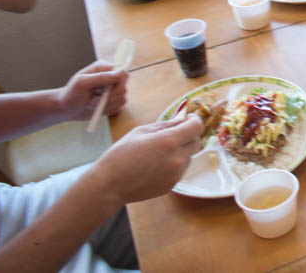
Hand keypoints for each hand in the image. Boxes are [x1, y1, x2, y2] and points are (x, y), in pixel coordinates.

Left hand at [57, 61, 128, 120]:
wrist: (66, 109)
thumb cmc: (70, 94)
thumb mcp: (81, 84)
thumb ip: (100, 77)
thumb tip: (118, 74)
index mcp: (103, 69)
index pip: (122, 73)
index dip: (119, 84)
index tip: (109, 93)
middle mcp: (110, 78)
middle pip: (124, 87)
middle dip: (111, 97)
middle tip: (97, 100)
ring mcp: (112, 90)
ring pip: (122, 98)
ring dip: (107, 105)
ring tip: (93, 104)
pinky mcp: (112, 101)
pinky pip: (119, 107)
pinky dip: (108, 110)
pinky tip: (97, 108)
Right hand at [83, 114, 203, 204]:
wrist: (109, 186)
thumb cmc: (120, 155)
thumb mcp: (141, 132)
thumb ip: (165, 124)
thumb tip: (181, 119)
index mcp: (169, 142)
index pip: (197, 127)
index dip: (194, 121)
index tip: (188, 119)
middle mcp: (177, 159)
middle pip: (196, 142)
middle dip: (188, 135)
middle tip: (173, 134)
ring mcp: (176, 174)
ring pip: (189, 156)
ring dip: (181, 151)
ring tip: (159, 152)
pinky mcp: (172, 185)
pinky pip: (180, 170)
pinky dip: (174, 164)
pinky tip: (156, 165)